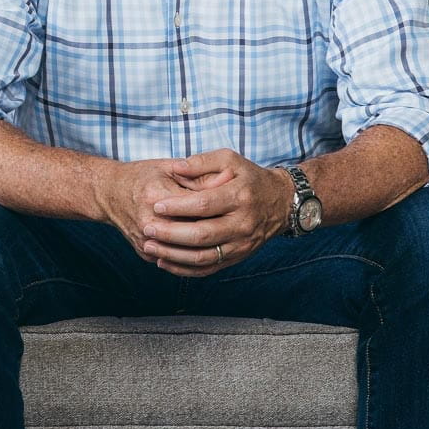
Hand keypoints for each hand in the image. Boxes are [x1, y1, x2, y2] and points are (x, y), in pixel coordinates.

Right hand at [99, 157, 231, 262]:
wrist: (109, 193)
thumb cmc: (142, 175)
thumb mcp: (168, 167)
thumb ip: (196, 174)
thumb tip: (226, 181)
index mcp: (156, 195)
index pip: (197, 204)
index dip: (218, 201)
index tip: (233, 199)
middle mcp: (149, 221)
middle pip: (195, 231)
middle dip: (217, 226)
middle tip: (234, 220)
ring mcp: (146, 241)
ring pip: (187, 252)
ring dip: (210, 246)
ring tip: (227, 236)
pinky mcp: (145, 253)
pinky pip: (176, 261)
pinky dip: (195, 257)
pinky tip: (210, 247)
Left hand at [140, 149, 293, 275]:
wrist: (280, 202)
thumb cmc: (249, 177)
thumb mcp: (230, 159)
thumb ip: (202, 162)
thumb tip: (176, 167)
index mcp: (240, 196)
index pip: (205, 204)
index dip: (179, 207)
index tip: (156, 205)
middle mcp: (242, 223)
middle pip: (202, 235)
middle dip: (171, 234)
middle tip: (148, 228)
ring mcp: (241, 244)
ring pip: (204, 257)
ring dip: (174, 255)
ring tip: (150, 247)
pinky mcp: (237, 257)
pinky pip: (209, 268)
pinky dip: (184, 269)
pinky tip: (165, 261)